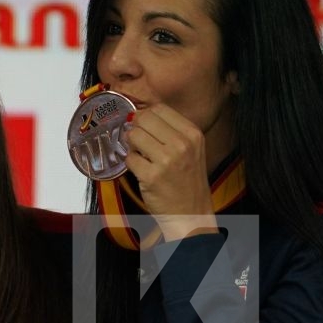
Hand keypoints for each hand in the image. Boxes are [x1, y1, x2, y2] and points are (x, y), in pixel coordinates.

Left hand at [124, 104, 216, 241]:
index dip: (146, 116)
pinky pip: (129, 158)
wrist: (191, 213)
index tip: (144, 126)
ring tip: (141, 157)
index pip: (159, 109)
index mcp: (193, 133)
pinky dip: (131, 163)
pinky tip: (141, 171)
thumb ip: (170, 130)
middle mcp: (182, 144)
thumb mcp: (191, 149)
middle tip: (139, 142)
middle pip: (144, 118)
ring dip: (132, 145)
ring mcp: (167, 160)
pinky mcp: (151, 176)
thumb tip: (138, 114)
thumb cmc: (187, 181)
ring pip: (134, 136)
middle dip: (136, 128)